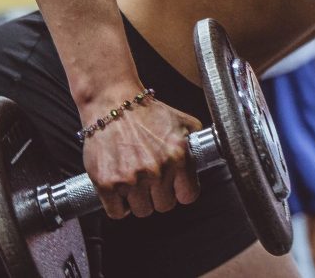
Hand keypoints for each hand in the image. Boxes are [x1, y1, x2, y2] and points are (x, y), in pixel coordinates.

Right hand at [82, 96, 203, 218]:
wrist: (111, 102)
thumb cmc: (145, 112)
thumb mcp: (181, 121)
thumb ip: (195, 140)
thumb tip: (207, 153)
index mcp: (178, 156)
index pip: (188, 195)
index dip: (181, 191)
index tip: (174, 188)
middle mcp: (156, 170)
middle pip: (164, 205)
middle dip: (158, 195)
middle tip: (150, 181)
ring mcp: (131, 179)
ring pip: (141, 210)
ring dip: (138, 200)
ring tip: (134, 181)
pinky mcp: (107, 183)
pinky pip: (116, 212)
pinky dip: (118, 205)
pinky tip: (120, 190)